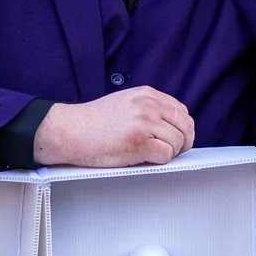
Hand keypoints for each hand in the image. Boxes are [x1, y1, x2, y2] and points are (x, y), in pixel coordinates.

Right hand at [34, 88, 194, 168]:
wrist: (69, 130)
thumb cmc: (92, 122)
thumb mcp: (124, 102)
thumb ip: (147, 107)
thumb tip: (169, 123)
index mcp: (146, 94)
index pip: (181, 111)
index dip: (183, 127)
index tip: (177, 137)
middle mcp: (148, 106)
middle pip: (185, 126)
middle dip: (183, 142)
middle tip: (174, 151)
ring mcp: (145, 124)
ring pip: (177, 142)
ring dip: (169, 153)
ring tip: (152, 154)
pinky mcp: (139, 143)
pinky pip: (165, 155)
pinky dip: (160, 161)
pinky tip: (145, 158)